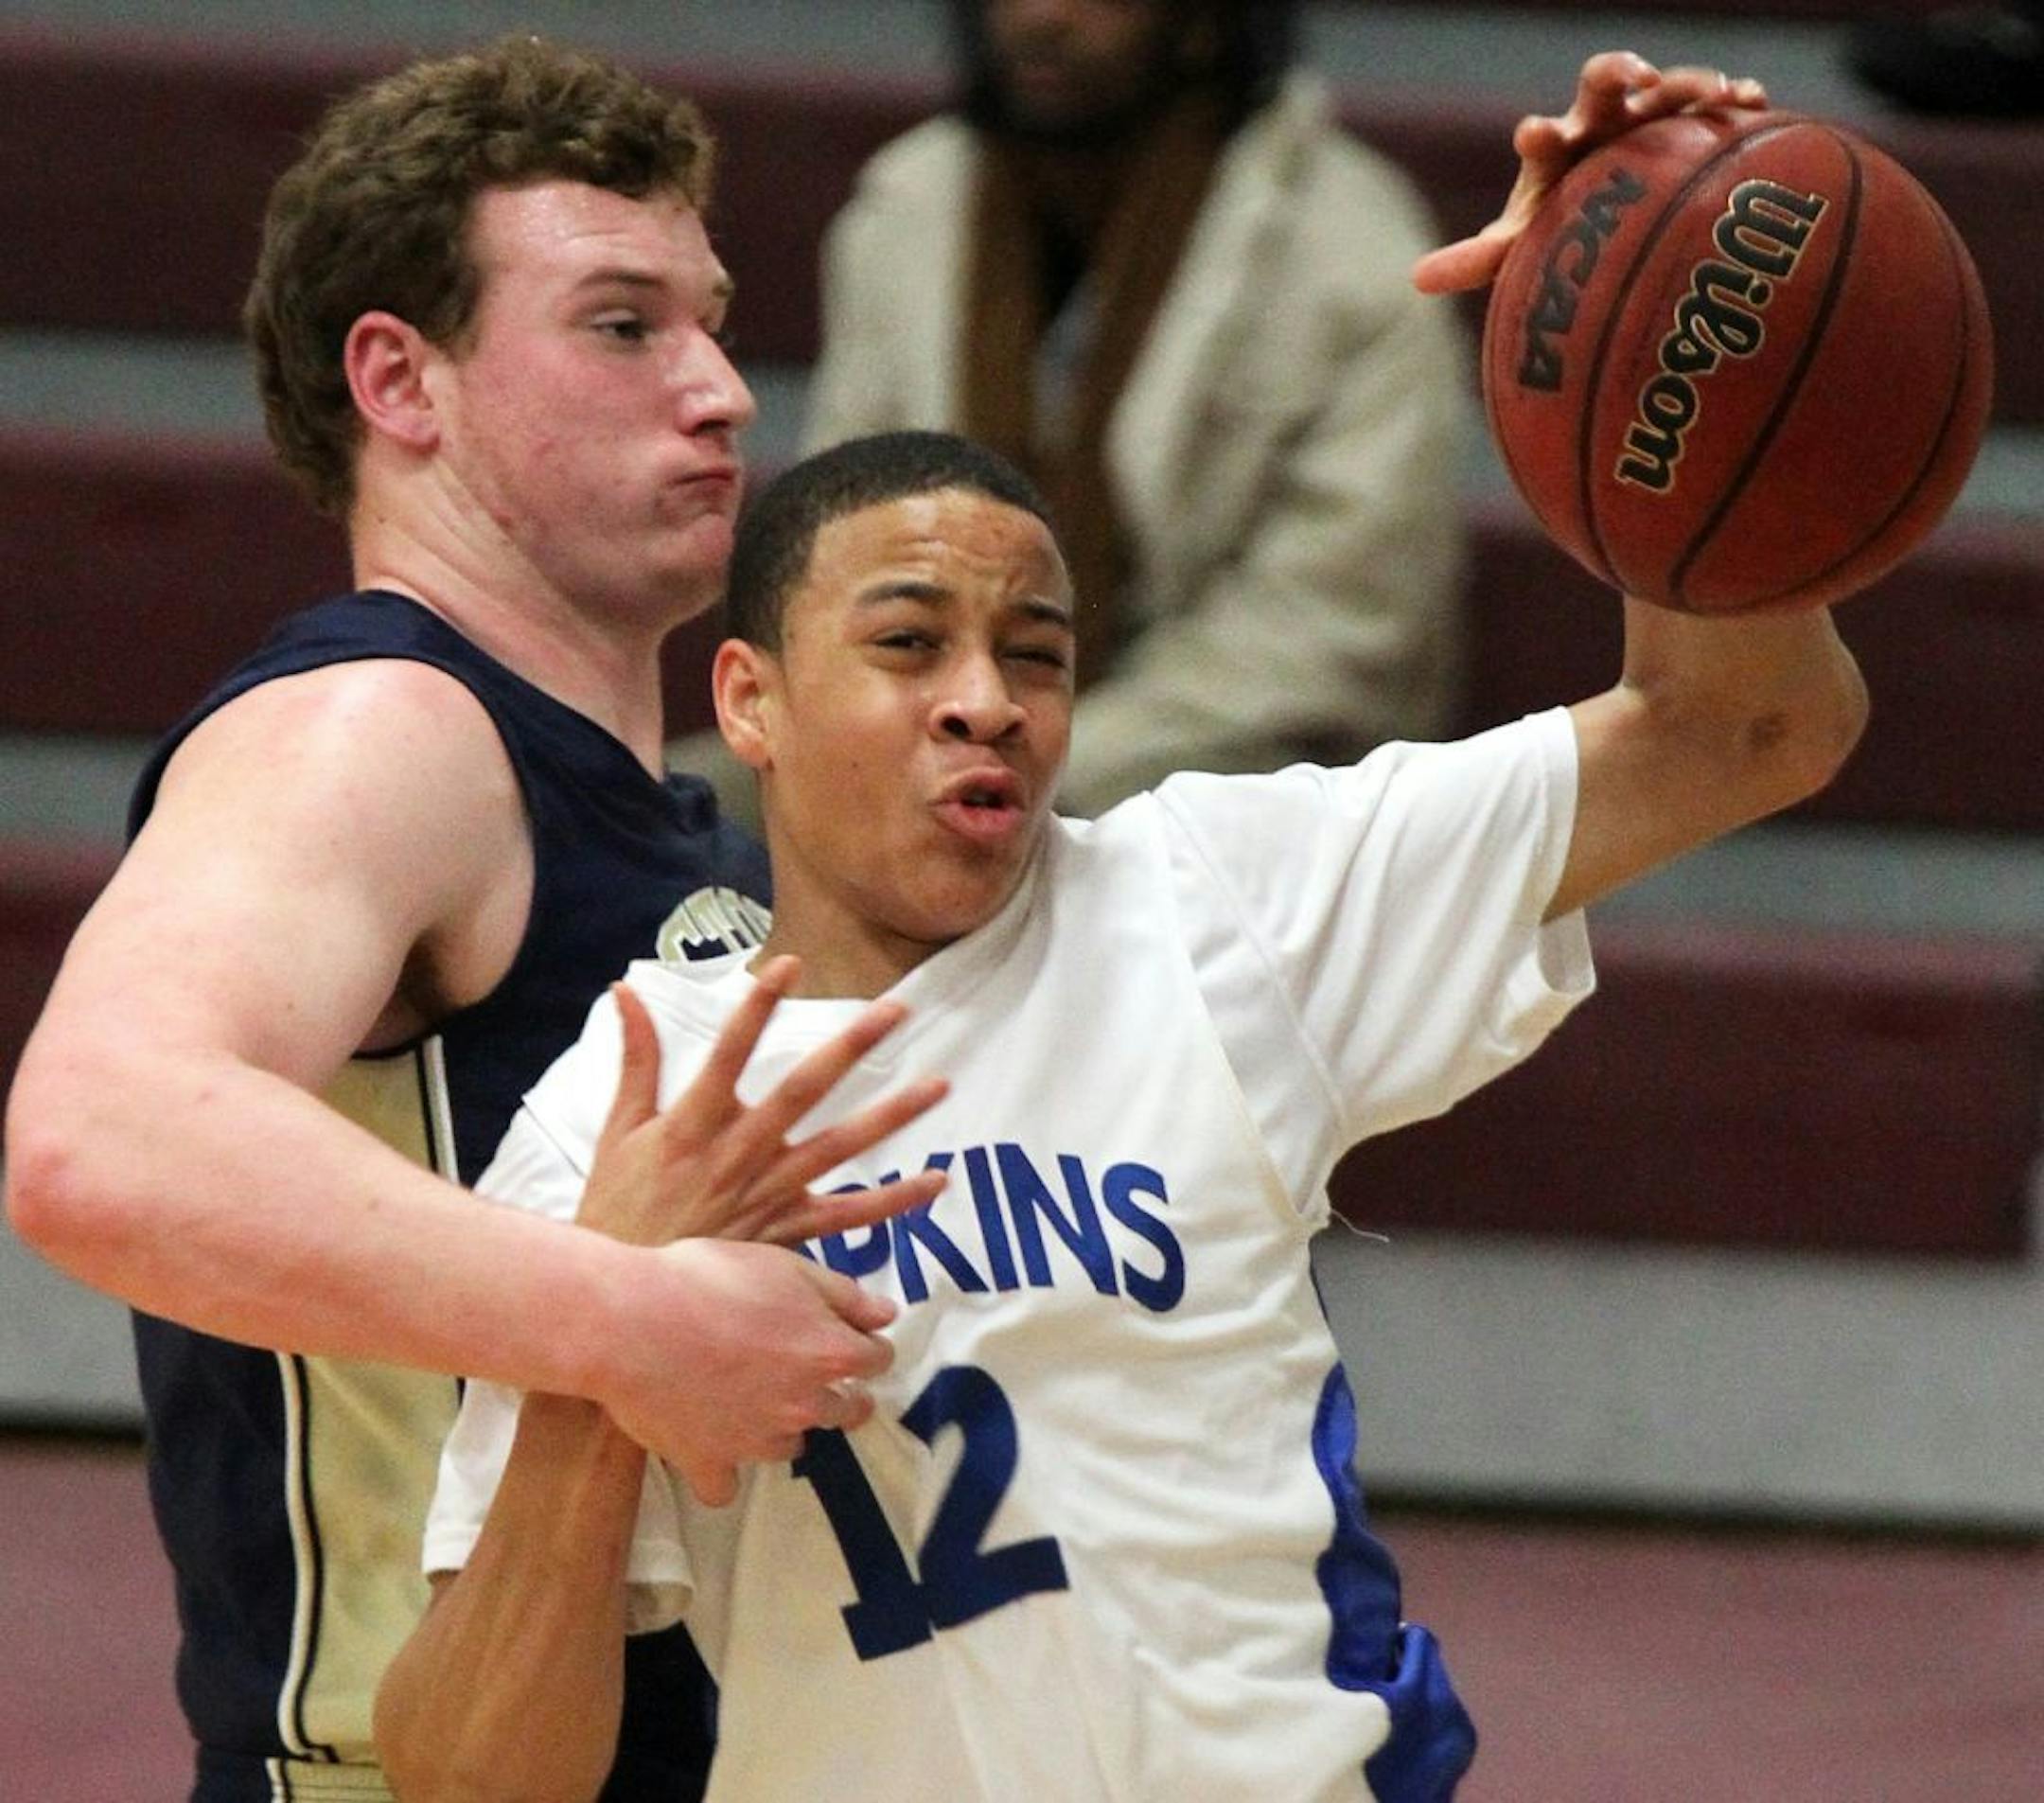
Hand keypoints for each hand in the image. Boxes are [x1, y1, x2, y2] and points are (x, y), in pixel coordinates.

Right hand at [578, 955, 949, 1248]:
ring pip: (839, 1148)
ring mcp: (768, 1194)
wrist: (627, 1303)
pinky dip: (894, 1200)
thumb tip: (624, 990)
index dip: (757, 1007)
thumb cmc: (617, 1209)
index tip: (788, 964)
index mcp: (692, 1122)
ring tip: (939, 1085)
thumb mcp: (617, 1130)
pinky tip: (935, 1180)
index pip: (728, 1051)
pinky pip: (849, 1216)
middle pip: (802, 1091)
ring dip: (893, 1116)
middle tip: (897, 1010)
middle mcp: (738, 1153)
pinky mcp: (787, 1235)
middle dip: (850, 1046)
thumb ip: (635, 1058)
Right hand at [599, 1237, 898, 1504]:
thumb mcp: (786, 1265)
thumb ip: (844, 1294)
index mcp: (829, 1353)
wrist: (630, 1320)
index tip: (854, 1339)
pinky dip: (723, 1470)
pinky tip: (712, 1447)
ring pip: (790, 1446)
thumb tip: (886, 1315)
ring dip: (781, 1427)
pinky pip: (726, 1487)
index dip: (867, 1346)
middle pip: (845, 1411)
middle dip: (839, 1393)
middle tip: (809, 1373)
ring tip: (752, 1400)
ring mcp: (756, 1441)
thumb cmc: (708, 1279)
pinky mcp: (709, 1463)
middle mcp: (803, 1405)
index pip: (876, 1360)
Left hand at [1412, 51, 1769, 294]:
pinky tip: (1755, 101)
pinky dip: (1737, 99)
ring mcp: (1654, 116)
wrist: (1619, 207)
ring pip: (1671, 86)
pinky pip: (1721, 106)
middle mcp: (1605, 120)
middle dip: (1616, 74)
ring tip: (1715, 91)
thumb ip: (1479, 259)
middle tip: (1631, 76)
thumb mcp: (1525, 243)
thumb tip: (1418, 279)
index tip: (1532, 132)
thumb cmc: (1567, 224)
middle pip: (1605, 85)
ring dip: (1690, 83)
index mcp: (1559, 146)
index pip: (1543, 136)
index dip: (1538, 134)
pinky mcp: (1697, 124)